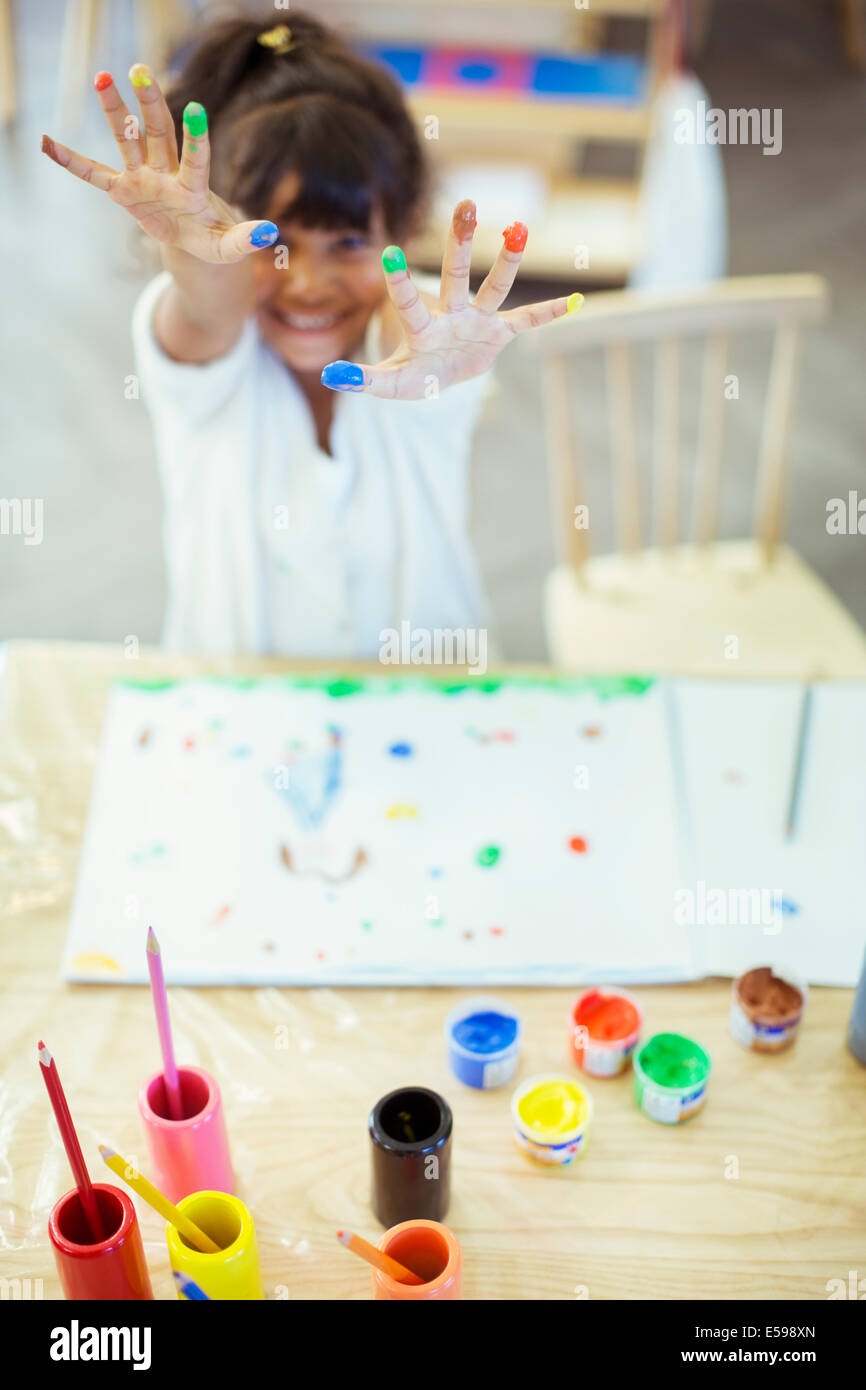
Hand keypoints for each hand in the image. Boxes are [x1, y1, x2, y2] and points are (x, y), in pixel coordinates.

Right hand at [41, 65, 277, 262]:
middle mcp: (167, 172)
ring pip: (128, 139)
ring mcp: (143, 178)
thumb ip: (246, 239)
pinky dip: (73, 162)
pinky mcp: (124, 190)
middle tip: (139, 70)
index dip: (197, 138)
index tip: (197, 109)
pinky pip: (95, 175)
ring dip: (115, 111)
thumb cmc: (213, 239)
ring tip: (103, 78)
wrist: (193, 241)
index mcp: (194, 186)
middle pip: (159, 133)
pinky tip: (49, 144)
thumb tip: (271, 233)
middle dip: (150, 103)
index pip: (196, 158)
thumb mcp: (229, 246)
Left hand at [320, 201, 581, 398]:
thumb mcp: (389, 384)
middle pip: (456, 276)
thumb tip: (329, 376)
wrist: (440, 376)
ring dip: (508, 262)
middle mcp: (451, 314)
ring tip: (519, 228)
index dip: (401, 282)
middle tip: (467, 205)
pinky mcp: (498, 333)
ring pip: (493, 288)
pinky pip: (527, 321)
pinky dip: (550, 313)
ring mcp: (477, 321)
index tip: (390, 251)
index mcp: (423, 327)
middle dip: (460, 243)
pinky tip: (575, 300)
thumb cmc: (413, 376)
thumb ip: (363, 381)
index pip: (411, 302)